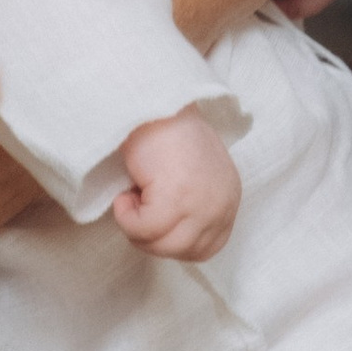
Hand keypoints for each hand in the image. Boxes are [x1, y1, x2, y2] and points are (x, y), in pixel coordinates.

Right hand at [113, 108, 241, 259]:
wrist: (151, 100)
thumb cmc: (163, 131)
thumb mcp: (192, 175)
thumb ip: (190, 206)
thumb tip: (165, 238)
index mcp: (228, 197)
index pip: (207, 247)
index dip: (172, 241)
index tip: (152, 217)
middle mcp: (222, 203)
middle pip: (183, 251)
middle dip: (151, 238)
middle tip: (136, 206)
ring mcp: (202, 203)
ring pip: (163, 245)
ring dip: (137, 229)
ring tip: (130, 198)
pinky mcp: (178, 199)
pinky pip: (144, 230)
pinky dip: (126, 218)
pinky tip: (124, 194)